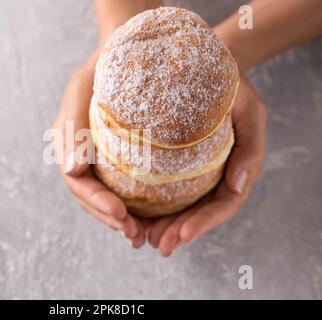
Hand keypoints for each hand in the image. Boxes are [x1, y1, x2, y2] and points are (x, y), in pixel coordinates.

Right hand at [52, 52, 148, 247]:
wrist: (123, 52)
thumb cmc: (101, 68)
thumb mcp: (81, 90)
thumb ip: (72, 127)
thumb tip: (71, 171)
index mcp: (67, 143)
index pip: (78, 182)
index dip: (97, 202)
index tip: (121, 213)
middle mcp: (79, 156)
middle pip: (90, 198)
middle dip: (110, 219)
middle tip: (134, 236)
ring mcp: (96, 159)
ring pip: (104, 199)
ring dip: (119, 221)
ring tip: (140, 237)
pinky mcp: (114, 159)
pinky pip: (119, 188)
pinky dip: (131, 208)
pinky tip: (146, 219)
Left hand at [148, 76, 267, 256]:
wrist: (201, 67)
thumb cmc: (228, 87)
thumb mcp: (249, 109)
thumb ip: (250, 147)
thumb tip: (238, 185)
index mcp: (235, 167)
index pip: (224, 203)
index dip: (204, 222)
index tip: (183, 234)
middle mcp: (213, 175)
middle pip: (198, 213)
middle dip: (178, 232)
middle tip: (158, 245)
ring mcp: (192, 172)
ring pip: (178, 207)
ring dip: (161, 227)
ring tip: (142, 238)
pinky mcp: (171, 165)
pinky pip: (160, 190)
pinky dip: (148, 207)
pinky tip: (132, 216)